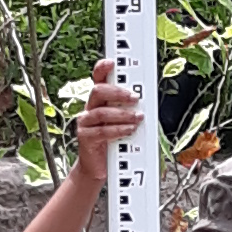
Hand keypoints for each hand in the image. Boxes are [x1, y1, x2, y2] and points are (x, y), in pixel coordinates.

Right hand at [63, 61, 143, 180]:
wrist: (97, 169)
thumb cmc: (112, 144)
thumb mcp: (122, 124)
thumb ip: (130, 111)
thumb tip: (146, 103)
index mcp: (99, 101)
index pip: (98, 79)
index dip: (102, 68)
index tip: (113, 62)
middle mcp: (90, 108)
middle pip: (99, 91)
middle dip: (118, 92)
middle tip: (135, 97)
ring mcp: (85, 122)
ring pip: (102, 112)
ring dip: (123, 114)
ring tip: (137, 118)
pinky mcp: (85, 138)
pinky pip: (102, 131)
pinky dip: (118, 130)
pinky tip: (129, 130)